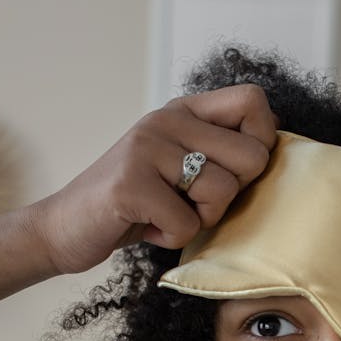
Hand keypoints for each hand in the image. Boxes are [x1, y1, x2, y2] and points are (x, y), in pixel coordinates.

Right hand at [33, 83, 280, 274]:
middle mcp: (166, 119)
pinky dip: (171, 239)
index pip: (253, 101)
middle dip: (232, 195)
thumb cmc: (135, 204)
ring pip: (222, 193)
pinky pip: (187, 223)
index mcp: (183, 111)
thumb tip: (275, 142)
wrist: (65, 227)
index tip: (235, 171)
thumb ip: (219, 150)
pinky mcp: (130, 184)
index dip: (261, 142)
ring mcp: (146, 148)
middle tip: (194, 202)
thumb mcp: (179, 166)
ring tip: (166, 214)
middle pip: (252, 157)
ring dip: (200, 220)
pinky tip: (147, 228)